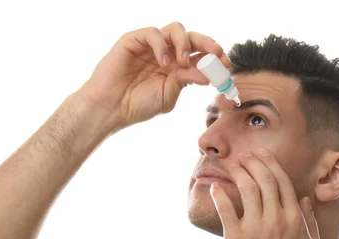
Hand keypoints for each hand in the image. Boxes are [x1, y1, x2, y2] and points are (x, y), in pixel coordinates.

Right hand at [77, 22, 229, 130]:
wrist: (111, 108)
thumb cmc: (137, 105)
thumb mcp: (168, 96)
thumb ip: (185, 81)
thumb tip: (207, 73)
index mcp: (176, 67)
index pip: (200, 55)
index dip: (214, 57)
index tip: (227, 64)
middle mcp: (166, 53)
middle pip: (192, 38)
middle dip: (207, 43)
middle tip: (217, 53)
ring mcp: (150, 46)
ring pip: (175, 29)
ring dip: (185, 43)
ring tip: (183, 62)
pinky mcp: (133, 40)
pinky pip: (153, 33)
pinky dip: (162, 45)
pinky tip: (163, 62)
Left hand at [209, 148, 323, 238]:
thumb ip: (311, 224)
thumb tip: (304, 200)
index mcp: (294, 220)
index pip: (282, 182)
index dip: (271, 164)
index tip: (263, 155)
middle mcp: (276, 219)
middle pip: (264, 179)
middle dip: (254, 161)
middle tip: (245, 154)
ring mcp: (255, 228)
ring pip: (246, 189)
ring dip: (238, 172)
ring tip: (232, 164)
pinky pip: (226, 209)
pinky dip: (220, 195)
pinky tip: (215, 186)